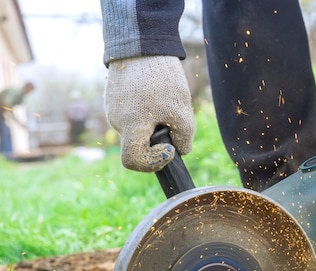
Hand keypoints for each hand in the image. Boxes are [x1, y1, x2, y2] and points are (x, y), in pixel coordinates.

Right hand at [104, 56, 194, 171]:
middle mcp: (116, 121)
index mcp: (130, 127)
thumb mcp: (181, 110)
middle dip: (158, 140)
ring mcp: (112, 108)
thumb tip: (182, 150)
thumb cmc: (161, 79)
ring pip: (136, 128)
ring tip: (165, 102)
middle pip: (138, 145)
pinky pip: (132, 114)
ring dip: (153, 123)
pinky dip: (146, 111)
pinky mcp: (114, 97)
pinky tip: (156, 94)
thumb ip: (184, 136)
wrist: (142, 43)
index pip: (132, 162)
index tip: (169, 148)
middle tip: (173, 121)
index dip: (152, 163)